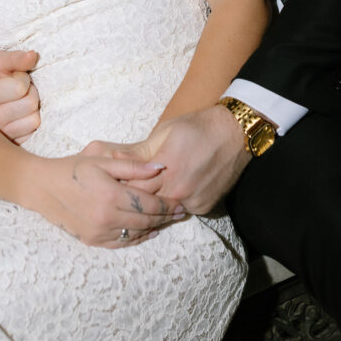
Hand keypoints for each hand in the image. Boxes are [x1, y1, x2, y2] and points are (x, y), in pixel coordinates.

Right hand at [0, 49, 40, 143]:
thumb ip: (16, 57)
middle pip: (30, 103)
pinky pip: (34, 131)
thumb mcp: (0, 62)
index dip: (23, 78)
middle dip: (30, 92)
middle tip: (18, 90)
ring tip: (19, 101)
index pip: (21, 87)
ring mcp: (1, 133)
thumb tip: (34, 56)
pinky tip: (20, 114)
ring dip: (32, 107)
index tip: (14, 77)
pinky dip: (30, 120)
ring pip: (35, 119)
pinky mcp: (12, 142)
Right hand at [30, 154, 184, 247]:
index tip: (182, 203)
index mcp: (111, 195)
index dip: (168, 205)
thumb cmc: (73, 168)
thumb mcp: (102, 160)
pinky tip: (148, 231)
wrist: (43, 188)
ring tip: (169, 221)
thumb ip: (132, 166)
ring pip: (136, 234)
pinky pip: (122, 243)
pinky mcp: (93, 241)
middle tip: (181, 213)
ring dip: (155, 228)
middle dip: (166, 217)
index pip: (149, 204)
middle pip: (146, 221)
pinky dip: (138, 238)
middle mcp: (107, 217)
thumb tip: (161, 168)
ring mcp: (99, 232)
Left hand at [85, 106, 248, 214]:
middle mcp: (179, 189)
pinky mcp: (204, 207)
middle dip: (133, 203)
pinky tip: (165, 201)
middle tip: (117, 203)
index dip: (120, 190)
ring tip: (138, 204)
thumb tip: (112, 158)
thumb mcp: (164, 133)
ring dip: (152, 208)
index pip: (134, 189)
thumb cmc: (196, 128)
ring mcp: (193, 201)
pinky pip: (182, 211)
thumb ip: (139, 152)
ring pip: (164, 212)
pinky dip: (172, 207)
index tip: (107, 191)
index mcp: (165, 169)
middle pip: (147, 204)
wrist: (234, 134)